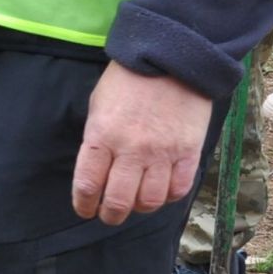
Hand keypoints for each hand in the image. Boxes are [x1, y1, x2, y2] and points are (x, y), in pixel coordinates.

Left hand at [71, 63, 212, 224]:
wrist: (170, 58)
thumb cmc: (127, 80)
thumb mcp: (98, 104)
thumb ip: (97, 139)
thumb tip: (97, 170)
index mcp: (102, 135)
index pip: (88, 184)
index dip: (84, 204)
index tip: (85, 209)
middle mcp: (131, 150)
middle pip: (119, 202)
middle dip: (110, 215)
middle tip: (109, 215)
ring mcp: (162, 153)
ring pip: (150, 201)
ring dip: (140, 207)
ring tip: (136, 202)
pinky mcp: (188, 152)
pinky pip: (178, 189)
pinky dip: (168, 197)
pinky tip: (161, 189)